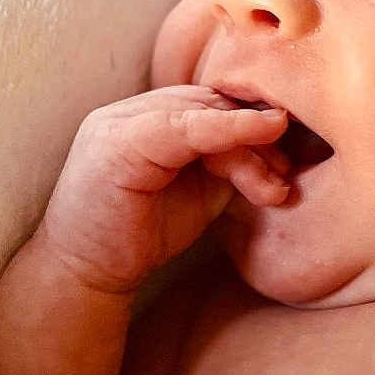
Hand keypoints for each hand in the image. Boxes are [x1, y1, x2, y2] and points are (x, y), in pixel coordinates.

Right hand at [39, 86, 292, 293]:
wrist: (87, 272)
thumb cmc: (141, 235)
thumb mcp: (199, 191)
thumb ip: (227, 160)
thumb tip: (277, 139)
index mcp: (149, 117)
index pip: (211, 102)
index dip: (253, 123)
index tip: (287, 157)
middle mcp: (132, 111)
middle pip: (212, 102)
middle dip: (257, 137)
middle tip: (285, 176)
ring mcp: (120, 122)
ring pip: (203, 111)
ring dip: (248, 148)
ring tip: (273, 189)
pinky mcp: (117, 142)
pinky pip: (182, 126)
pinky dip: (227, 132)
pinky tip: (259, 147)